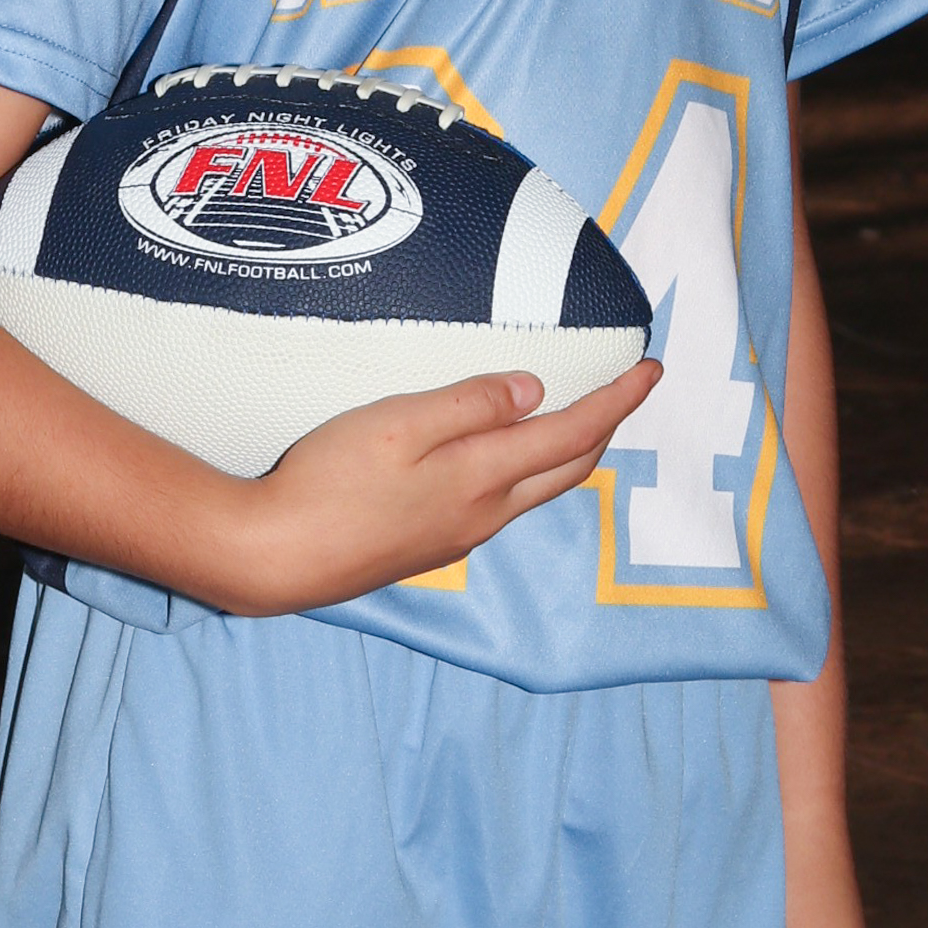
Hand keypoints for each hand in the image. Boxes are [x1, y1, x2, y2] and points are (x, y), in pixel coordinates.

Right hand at [223, 360, 659, 616]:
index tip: (652, 370)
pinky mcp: (428, 545)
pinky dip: (524, 470)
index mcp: (484, 479)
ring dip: (567, 452)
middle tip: (624, 389)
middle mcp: (484, 514)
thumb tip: (535, 391)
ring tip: (574, 416)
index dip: (619, 400)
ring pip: (535, 489)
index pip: (575, 435)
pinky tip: (499, 457)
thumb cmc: (329, 483)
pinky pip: (500, 503)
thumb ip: (470, 404)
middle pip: (567, 469)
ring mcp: (457, 536)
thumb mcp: (399, 423)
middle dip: (604, 427)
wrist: (275, 558)